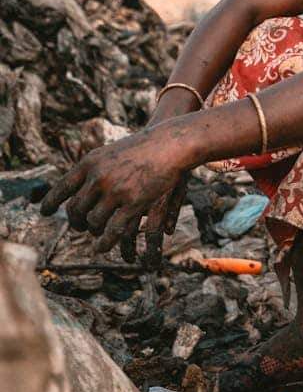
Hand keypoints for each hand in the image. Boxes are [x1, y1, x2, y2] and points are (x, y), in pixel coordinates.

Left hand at [40, 127, 184, 256]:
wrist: (169, 144)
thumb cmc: (141, 147)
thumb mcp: (110, 152)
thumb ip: (92, 169)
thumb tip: (74, 186)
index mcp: (89, 163)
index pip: (62, 187)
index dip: (51, 202)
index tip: (44, 212)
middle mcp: (98, 177)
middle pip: (76, 209)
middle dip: (75, 222)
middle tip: (78, 226)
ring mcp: (115, 191)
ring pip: (93, 222)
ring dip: (92, 231)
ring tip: (94, 235)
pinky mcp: (133, 204)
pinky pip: (113, 230)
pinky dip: (104, 242)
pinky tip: (100, 248)